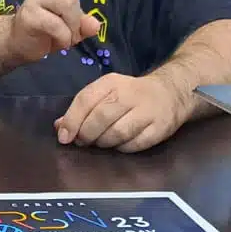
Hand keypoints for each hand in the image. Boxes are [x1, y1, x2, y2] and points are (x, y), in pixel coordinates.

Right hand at [5, 0, 118, 66]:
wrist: (18, 41)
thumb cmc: (49, 29)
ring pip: (70, 7)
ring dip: (72, 28)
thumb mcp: (72, 28)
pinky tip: (55, 41)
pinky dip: (63, 39)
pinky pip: (58, 27)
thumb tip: (94, 25)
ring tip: (64, 37)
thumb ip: (84, 24)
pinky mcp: (30, 14)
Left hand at [54, 70, 187, 152]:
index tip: (64, 137)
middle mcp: (130, 94)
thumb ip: (82, 109)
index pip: (86, 99)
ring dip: (104, 143)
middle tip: (83, 142)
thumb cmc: (130, 95)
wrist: (171, 92)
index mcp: (112, 82)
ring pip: (117, 133)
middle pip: (101, 118)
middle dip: (87, 134)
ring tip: (100, 143)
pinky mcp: (160, 128)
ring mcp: (147, 111)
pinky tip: (119, 145)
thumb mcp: (106, 93)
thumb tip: (59, 127)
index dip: (72, 120)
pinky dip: (122, 149)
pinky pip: (134, 145)